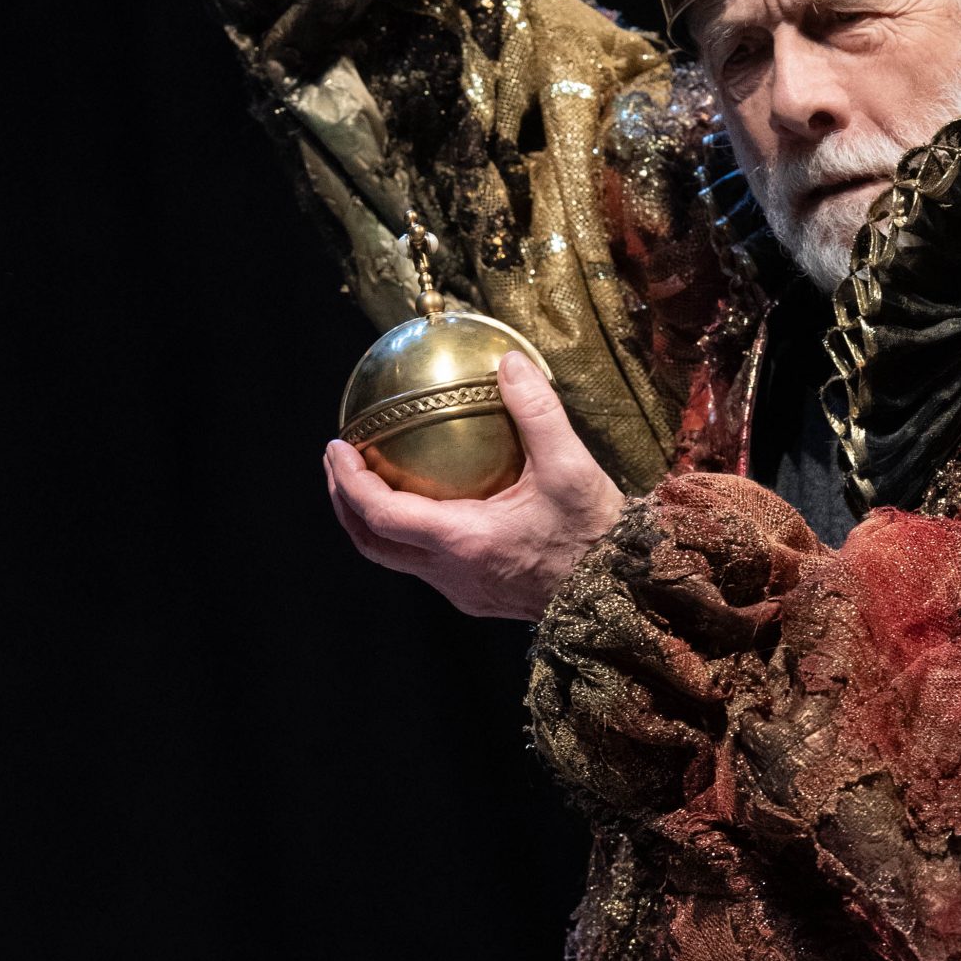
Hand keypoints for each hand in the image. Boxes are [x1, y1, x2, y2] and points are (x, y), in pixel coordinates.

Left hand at [323, 351, 624, 619]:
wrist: (624, 592)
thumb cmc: (596, 533)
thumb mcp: (571, 466)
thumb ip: (536, 411)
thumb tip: (508, 363)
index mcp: (463, 541)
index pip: (381, 514)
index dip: (349, 482)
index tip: (336, 447)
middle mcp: (452, 573)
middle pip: (373, 544)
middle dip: (346, 503)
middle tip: (339, 463)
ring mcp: (463, 591)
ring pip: (396, 559)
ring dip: (373, 522)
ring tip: (370, 483)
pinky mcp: (478, 597)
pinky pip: (425, 566)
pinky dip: (407, 535)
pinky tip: (425, 507)